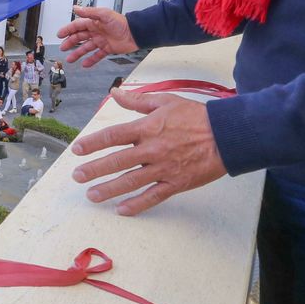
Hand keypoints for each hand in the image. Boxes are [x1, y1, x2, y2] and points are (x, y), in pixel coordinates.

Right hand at [58, 7, 137, 67]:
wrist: (135, 33)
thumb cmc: (121, 22)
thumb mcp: (104, 14)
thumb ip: (89, 12)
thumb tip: (75, 8)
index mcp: (94, 22)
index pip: (77, 26)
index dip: (68, 30)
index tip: (59, 35)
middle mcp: (96, 31)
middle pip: (80, 37)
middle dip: (70, 42)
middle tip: (63, 48)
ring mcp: (101, 41)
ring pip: (86, 48)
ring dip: (77, 53)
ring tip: (70, 59)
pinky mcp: (108, 49)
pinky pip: (97, 55)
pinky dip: (91, 60)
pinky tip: (84, 64)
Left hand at [69, 89, 226, 215]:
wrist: (227, 136)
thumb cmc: (196, 117)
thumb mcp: (166, 101)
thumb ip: (137, 100)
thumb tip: (114, 93)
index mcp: (148, 128)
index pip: (113, 136)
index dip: (93, 143)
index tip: (77, 149)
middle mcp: (152, 149)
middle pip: (117, 161)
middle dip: (94, 169)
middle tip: (77, 176)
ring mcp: (164, 169)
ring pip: (131, 181)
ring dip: (109, 189)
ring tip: (92, 196)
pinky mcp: (176, 183)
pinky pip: (153, 196)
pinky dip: (137, 205)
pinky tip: (122, 210)